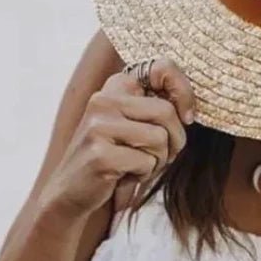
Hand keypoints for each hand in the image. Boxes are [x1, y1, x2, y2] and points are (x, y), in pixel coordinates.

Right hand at [40, 57, 195, 216]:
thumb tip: (189, 112)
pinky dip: (142, 175)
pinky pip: (146, 162)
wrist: (71, 193)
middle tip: (160, 156)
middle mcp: (103, 100)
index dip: (184, 92)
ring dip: (157, 161)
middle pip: (166, 112)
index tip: (188, 117)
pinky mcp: (100, 154)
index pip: (163, 68)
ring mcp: (98, 126)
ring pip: (159, 139)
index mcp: (114, 87)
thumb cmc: (114, 160)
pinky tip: (122, 177)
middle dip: (175, 141)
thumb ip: (158, 110)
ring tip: (136, 166)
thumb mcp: (135, 126)